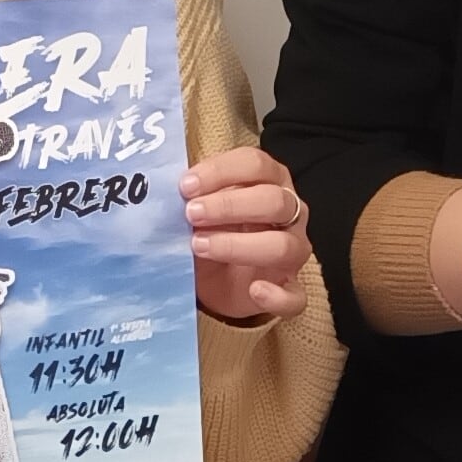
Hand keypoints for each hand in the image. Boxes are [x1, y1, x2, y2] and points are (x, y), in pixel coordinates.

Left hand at [182, 147, 308, 322]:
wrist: (217, 279)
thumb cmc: (212, 230)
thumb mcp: (202, 209)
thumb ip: (193, 198)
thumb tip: (166, 193)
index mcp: (270, 180)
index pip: (255, 164)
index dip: (220, 172)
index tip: (186, 186)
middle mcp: (290, 212)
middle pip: (274, 200)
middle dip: (229, 205)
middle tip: (191, 213)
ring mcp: (294, 251)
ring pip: (284, 246)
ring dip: (240, 245)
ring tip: (200, 245)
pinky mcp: (290, 288)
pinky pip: (295, 296)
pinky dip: (277, 296)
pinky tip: (255, 291)